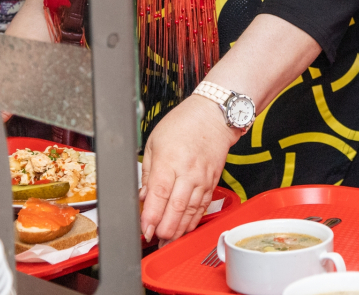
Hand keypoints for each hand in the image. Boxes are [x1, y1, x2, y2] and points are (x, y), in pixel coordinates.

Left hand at [140, 96, 238, 241]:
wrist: (214, 116)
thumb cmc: (183, 124)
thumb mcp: (154, 143)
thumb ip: (148, 172)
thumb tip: (144, 196)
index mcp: (170, 161)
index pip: (159, 194)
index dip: (151, 216)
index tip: (144, 229)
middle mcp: (188, 172)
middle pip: (176, 207)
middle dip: (165, 228)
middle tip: (155, 240)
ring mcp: (203, 178)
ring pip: (191, 210)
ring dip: (180, 229)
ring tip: (168, 241)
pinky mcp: (213, 181)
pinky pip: (203, 206)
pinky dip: (194, 220)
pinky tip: (186, 228)